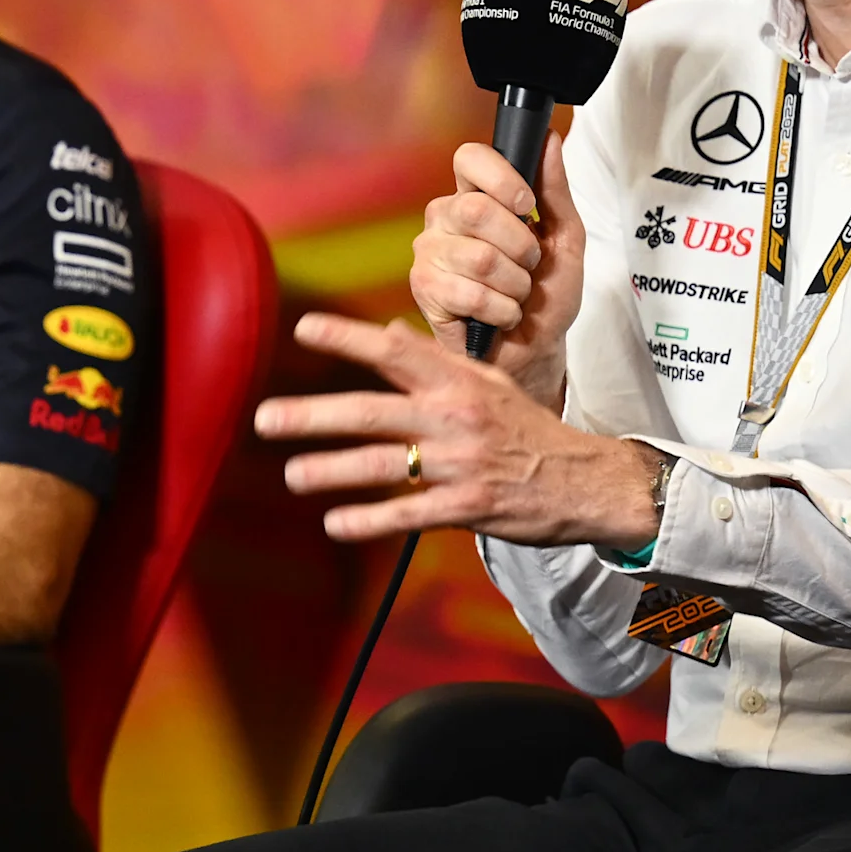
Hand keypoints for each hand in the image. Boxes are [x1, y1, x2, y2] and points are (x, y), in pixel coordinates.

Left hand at [255, 312, 659, 550]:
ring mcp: (462, 464)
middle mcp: (456, 417)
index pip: (395, 351)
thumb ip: (436, 360)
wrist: (586, 481)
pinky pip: (409, 514)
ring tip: (291, 474)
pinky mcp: (469, 508)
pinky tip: (334, 523)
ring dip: (331, 470)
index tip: (303, 328)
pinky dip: (370, 520)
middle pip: (373, 412)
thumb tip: (388, 333)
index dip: (347, 337)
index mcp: (459, 382)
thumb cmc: (529, 429)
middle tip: (264, 418)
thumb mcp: (490, 383)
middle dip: (313, 415)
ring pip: (384, 465)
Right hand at [407, 133, 589, 410]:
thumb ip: (555, 190)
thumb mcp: (565, 238)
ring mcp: (429, 252)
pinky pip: (468, 293)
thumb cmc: (546, 294)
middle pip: (477, 209)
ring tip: (515, 295)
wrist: (534, 348)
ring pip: (480, 258)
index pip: (470, 158)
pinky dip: (500, 310)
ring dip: (515, 286)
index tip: (527, 205)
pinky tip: (499, 315)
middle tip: (528, 265)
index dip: (502, 178)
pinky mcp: (423, 288)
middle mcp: (445, 217)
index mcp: (475, 195)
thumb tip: (549, 140)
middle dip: (520, 246)